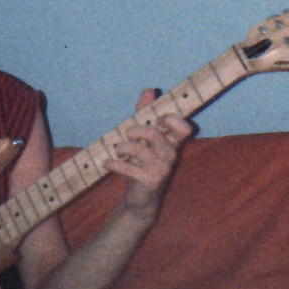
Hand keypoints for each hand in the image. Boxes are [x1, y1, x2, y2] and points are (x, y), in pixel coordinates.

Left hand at [103, 89, 192, 218]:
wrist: (141, 198)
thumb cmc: (142, 163)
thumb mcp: (144, 138)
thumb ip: (145, 114)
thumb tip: (149, 90)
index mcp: (172, 143)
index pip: (182, 128)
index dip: (169, 120)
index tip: (156, 121)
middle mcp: (170, 155)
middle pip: (153, 133)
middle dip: (135, 131)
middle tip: (128, 135)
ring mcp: (161, 169)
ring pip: (138, 149)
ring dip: (122, 147)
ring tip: (117, 150)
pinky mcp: (149, 181)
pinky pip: (128, 168)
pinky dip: (113, 164)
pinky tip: (106, 163)